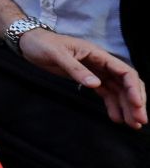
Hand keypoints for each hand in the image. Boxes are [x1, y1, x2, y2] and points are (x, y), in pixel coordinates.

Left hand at [18, 29, 146, 127]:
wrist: (29, 43)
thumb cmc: (43, 45)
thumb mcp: (57, 55)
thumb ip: (76, 69)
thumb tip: (95, 85)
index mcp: (98, 55)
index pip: (124, 72)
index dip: (134, 89)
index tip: (137, 105)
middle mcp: (101, 63)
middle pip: (126, 83)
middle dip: (135, 102)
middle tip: (139, 122)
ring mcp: (96, 71)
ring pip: (118, 90)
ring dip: (126, 107)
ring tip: (132, 125)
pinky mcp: (88, 78)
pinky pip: (106, 93)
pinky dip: (112, 105)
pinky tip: (116, 118)